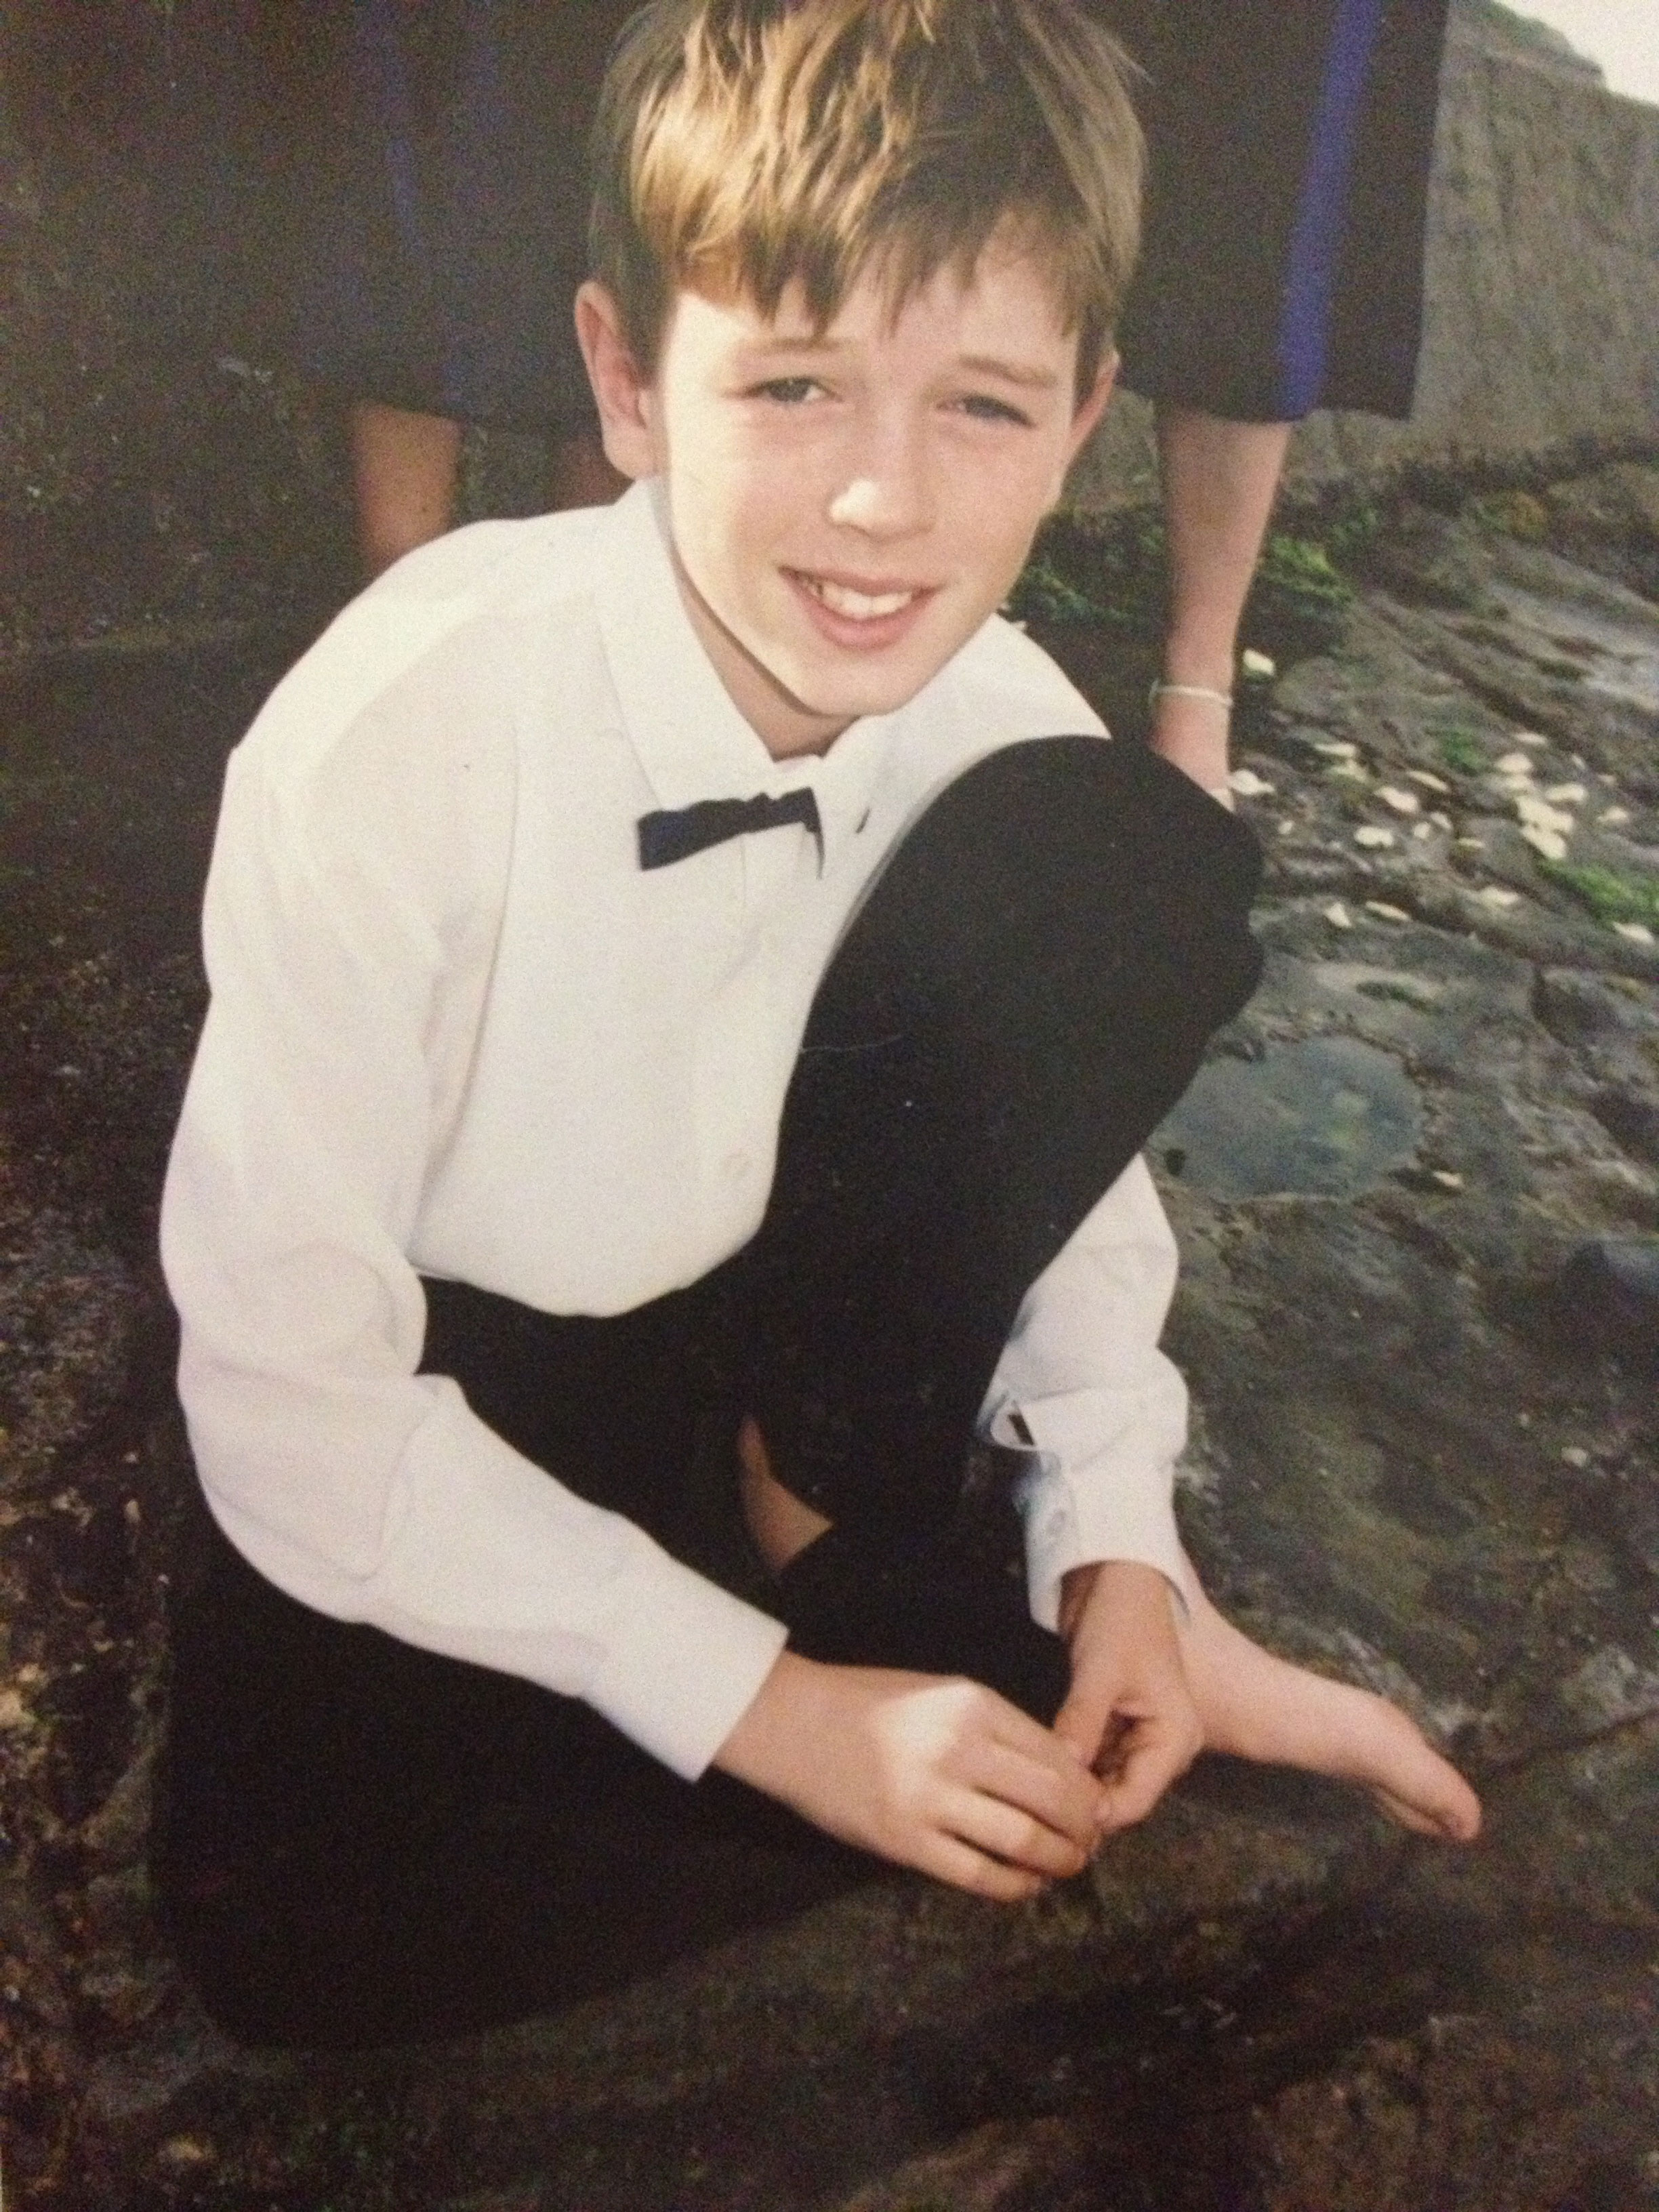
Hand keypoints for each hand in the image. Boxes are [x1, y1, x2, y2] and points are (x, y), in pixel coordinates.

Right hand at [713, 1651, 1101, 1900]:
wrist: (793, 1723)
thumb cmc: (869, 1704)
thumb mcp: (941, 1694)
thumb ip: (995, 1728)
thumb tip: (1058, 1773)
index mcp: (972, 1705)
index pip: (1055, 1754)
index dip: (1088, 1787)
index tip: (1098, 1805)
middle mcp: (958, 1748)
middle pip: (1051, 1799)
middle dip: (1085, 1827)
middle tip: (1093, 1841)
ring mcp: (930, 1798)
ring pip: (1022, 1840)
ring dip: (1059, 1859)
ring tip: (1069, 1865)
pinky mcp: (905, 1841)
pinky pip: (977, 1874)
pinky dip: (1014, 1886)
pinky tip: (1027, 1885)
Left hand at [1053, 1560, 1201, 1831]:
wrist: (1116, 1574)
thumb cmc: (1120, 1617)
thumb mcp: (1100, 1671)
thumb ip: (1082, 1722)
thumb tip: (1059, 1774)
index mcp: (1175, 1739)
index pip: (1133, 1801)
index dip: (1091, 1816)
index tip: (1044, 1820)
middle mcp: (1162, 1747)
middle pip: (1118, 1798)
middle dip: (1078, 1807)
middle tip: (1026, 1816)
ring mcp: (1138, 1738)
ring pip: (1102, 1783)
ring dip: (1070, 1789)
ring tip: (1025, 1801)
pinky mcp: (1114, 1726)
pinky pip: (1092, 1761)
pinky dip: (1069, 1767)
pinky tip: (1036, 1774)